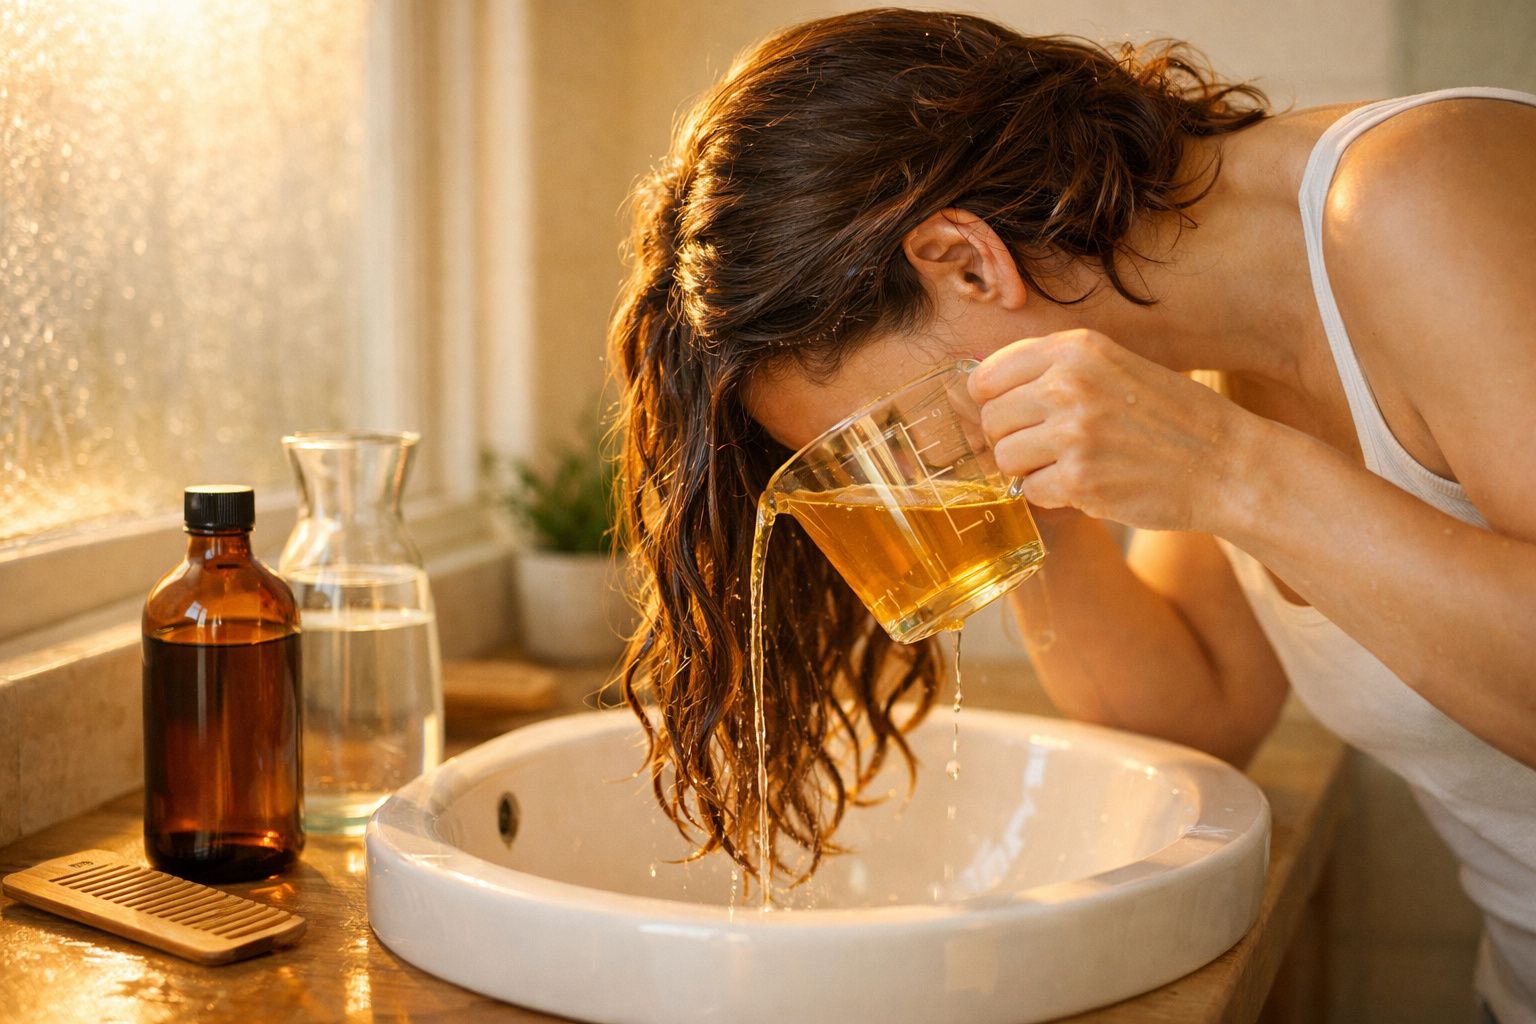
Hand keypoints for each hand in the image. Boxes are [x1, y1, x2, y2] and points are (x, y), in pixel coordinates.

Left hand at [969, 329, 1252, 532]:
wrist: (1227, 463)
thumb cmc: (1169, 419)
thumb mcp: (1114, 368)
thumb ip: (1054, 371)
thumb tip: (980, 389)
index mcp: (1075, 349)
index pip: (988, 375)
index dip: (994, 403)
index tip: (1016, 417)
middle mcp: (1069, 384)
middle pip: (991, 419)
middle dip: (1012, 439)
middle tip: (1048, 448)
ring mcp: (1073, 432)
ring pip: (1004, 457)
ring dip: (1030, 470)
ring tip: (1070, 465)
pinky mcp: (1079, 478)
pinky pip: (1030, 491)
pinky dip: (1052, 496)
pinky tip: (1086, 486)